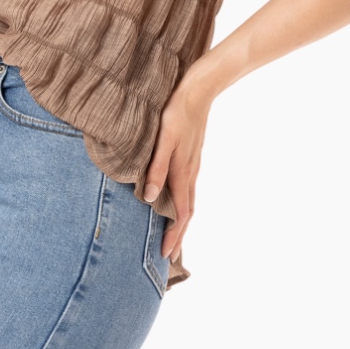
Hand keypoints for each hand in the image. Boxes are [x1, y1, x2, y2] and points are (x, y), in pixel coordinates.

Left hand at [142, 72, 212, 263]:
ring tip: (172, 237)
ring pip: (188, 202)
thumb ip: (156, 168)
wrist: (199, 91)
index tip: (166, 256)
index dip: (174, 235)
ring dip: (181, 223)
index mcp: (182, 173)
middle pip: (187, 214)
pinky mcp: (191, 158)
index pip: (181, 214)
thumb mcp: (163, 139)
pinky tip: (175, 203)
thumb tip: (150, 199)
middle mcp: (190, 174)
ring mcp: (193, 166)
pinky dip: (182, 206)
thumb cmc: (177, 113)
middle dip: (178, 236)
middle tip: (170, 257)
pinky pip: (188, 190)